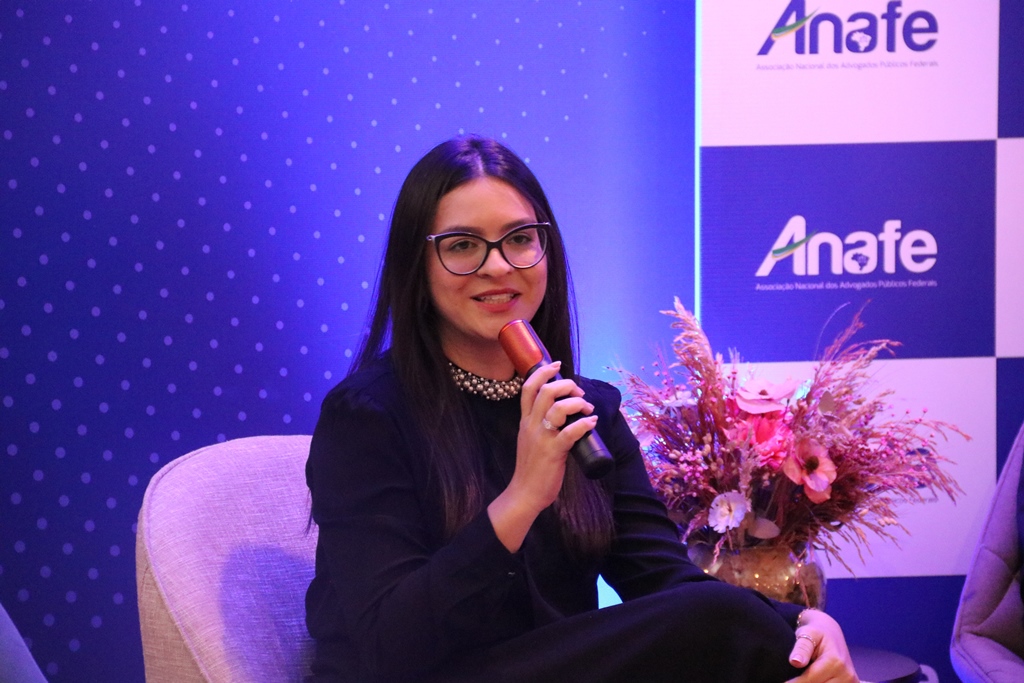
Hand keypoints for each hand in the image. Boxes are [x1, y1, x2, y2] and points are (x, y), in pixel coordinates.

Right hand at [486, 361, 595, 551]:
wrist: (524, 493)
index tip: (557, 365)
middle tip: (579, 394)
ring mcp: (541, 438)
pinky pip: (569, 432)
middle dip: (566, 385)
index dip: (543, 371)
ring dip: (577, 403)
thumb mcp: (530, 439)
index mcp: (525, 421)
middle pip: (545, 391)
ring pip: (557, 408)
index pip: (528, 388)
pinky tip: (592, 423)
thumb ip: (541, 425)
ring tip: (587, 409)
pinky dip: (584, 424)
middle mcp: (531, 425)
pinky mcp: (553, 452)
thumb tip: (564, 414)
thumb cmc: (531, 467)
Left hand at [785, 609, 857, 682]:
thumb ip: (802, 648)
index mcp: (836, 662)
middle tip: (791, 677)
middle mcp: (847, 675)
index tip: (782, 682)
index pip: (809, 680)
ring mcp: (851, 682)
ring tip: (799, 677)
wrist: (831, 632)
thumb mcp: (807, 633)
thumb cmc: (816, 632)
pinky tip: (810, 679)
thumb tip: (795, 662)